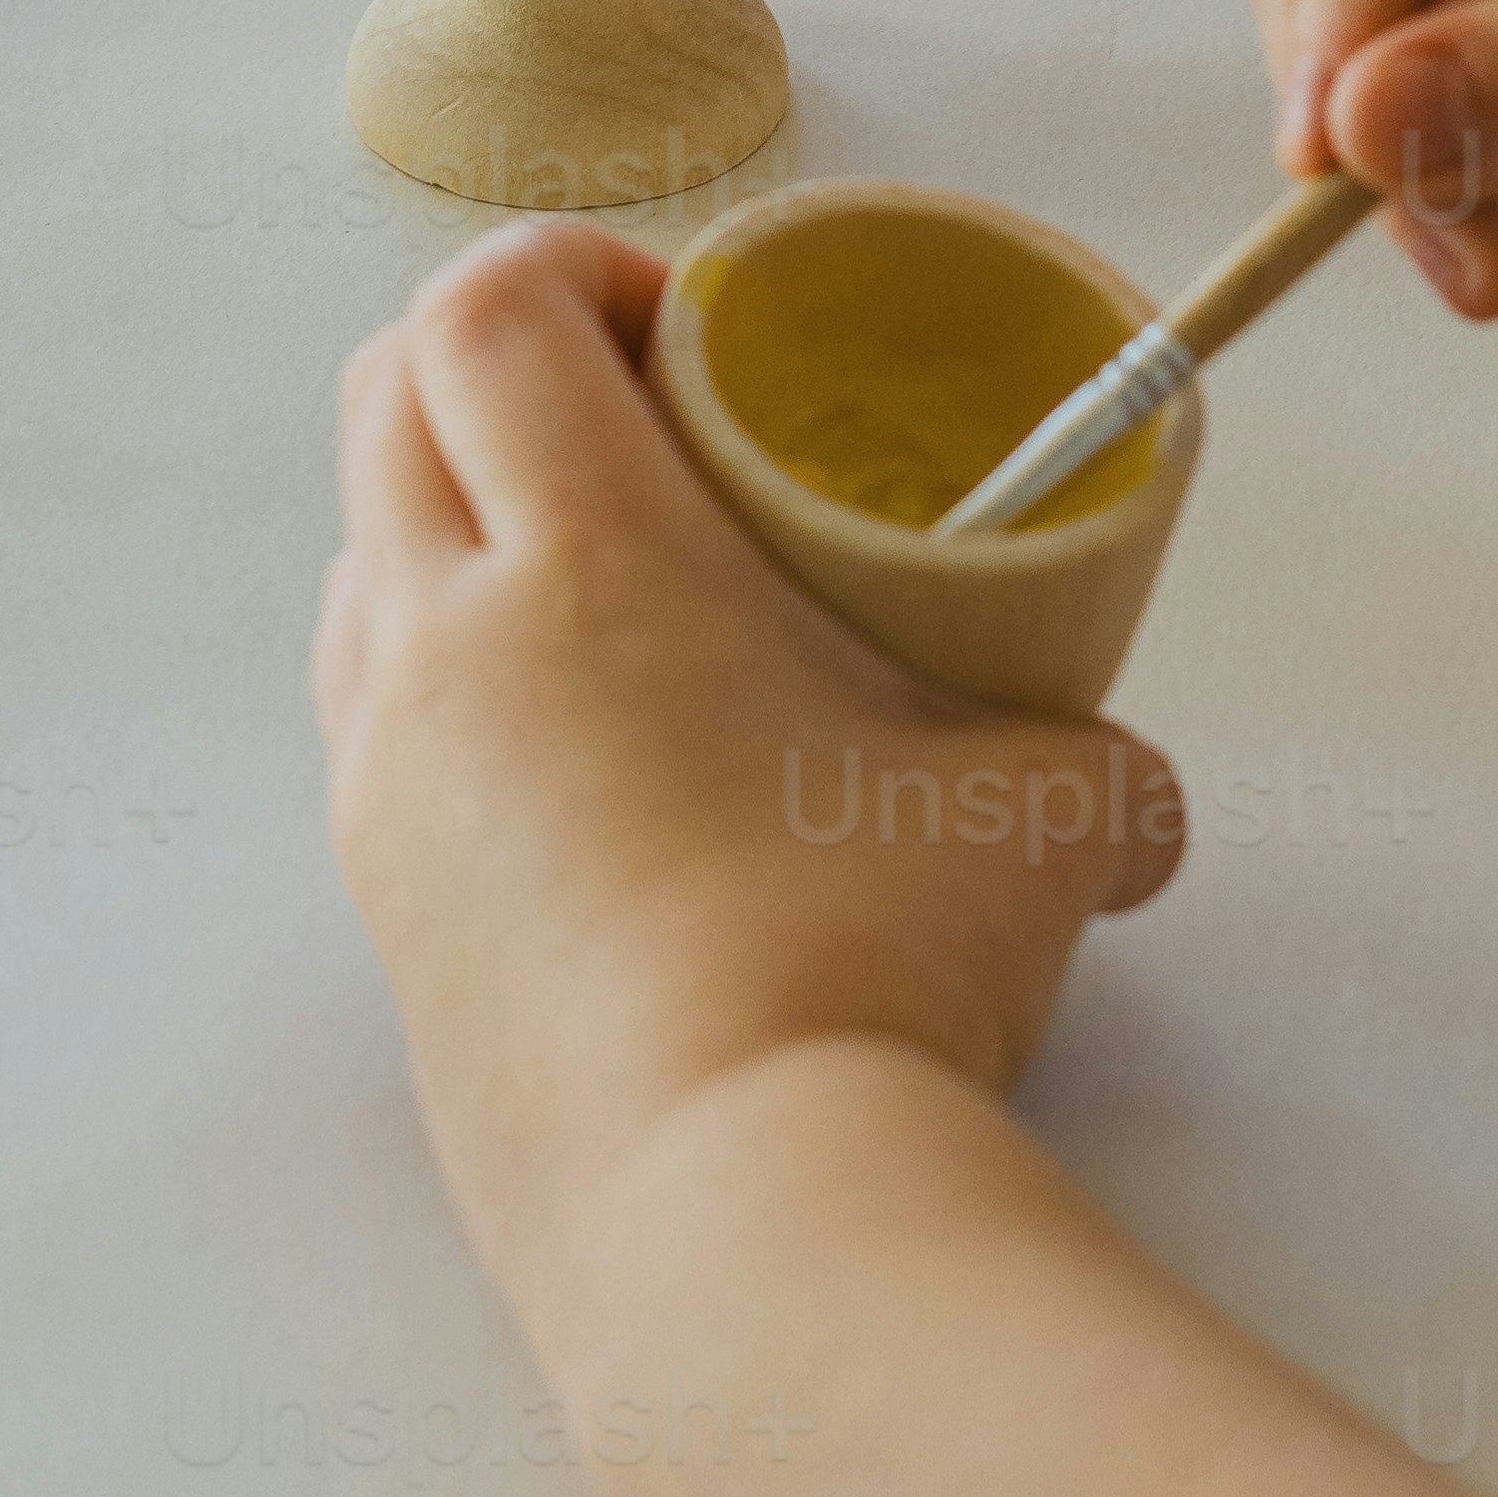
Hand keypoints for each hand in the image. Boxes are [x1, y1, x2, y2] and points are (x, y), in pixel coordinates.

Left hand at [318, 222, 1187, 1270]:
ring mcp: (385, 787)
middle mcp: (439, 649)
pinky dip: (449, 679)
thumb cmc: (880, 976)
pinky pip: (376, 726)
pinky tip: (582, 757)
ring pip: (360, 566)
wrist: (734, 1223)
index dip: (572, 272)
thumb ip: (1100, 768)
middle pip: (380, 402)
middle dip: (496, 366)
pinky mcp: (382, 914)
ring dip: (456, 521)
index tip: (689, 328)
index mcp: (581, 562)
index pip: (482, 312)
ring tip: (612, 590)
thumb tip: (1137, 805)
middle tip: (646, 419)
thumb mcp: (1052, 820)